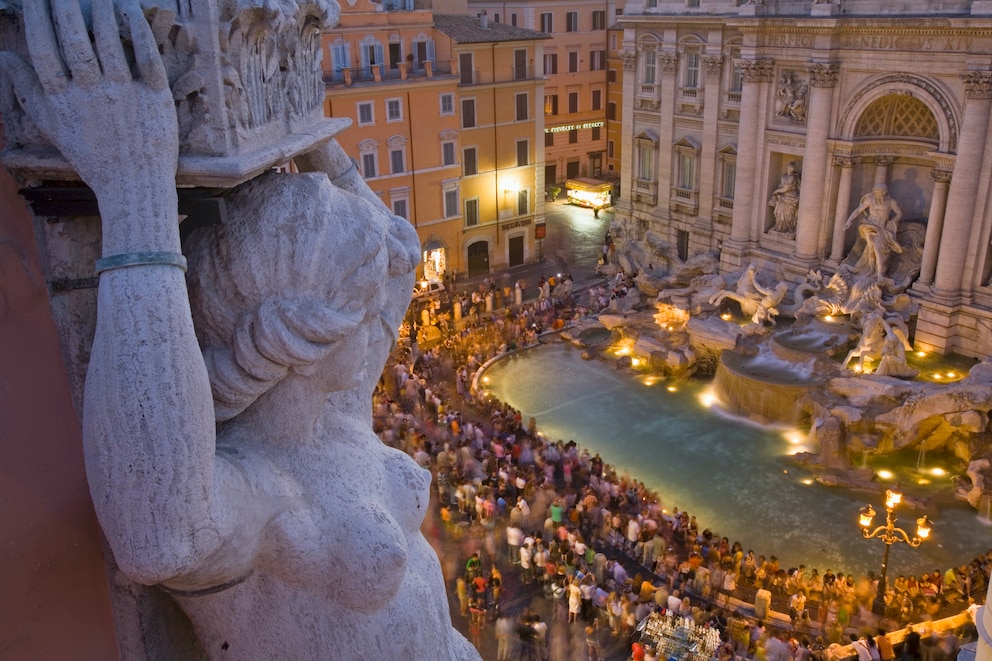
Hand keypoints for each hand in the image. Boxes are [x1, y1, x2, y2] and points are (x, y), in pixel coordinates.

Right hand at [0, 0, 177, 203]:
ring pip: (108, 43)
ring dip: (101, 12)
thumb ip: (27, 90)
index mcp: (62, 101)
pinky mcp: (156, 97)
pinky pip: (145, 57)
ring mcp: (125, 94)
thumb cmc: (91, 154)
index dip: (37, 19)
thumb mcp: (52, 126)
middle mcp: (92, 94)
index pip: (43, 51)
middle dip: (64, 8)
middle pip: (73, 42)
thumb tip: (4, 56)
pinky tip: (129, 10)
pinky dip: (137, 32)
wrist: (134, 184)